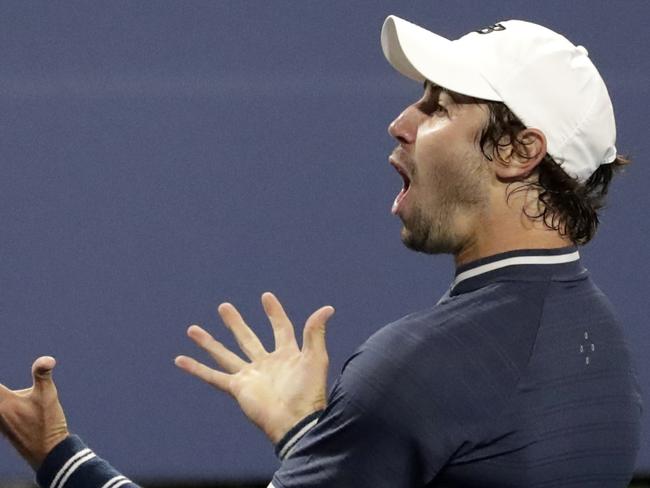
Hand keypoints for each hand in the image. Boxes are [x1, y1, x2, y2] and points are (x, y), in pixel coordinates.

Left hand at [0, 356, 68, 469]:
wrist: (47, 453)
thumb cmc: (47, 423)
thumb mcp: (48, 395)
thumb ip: (42, 375)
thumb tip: (47, 359)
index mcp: (3, 402)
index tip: (0, 386)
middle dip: (0, 392)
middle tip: (2, 391)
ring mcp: (0, 424)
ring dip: (1, 399)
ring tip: (5, 397)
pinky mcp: (5, 430)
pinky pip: (0, 417)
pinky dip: (3, 408)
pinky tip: (7, 411)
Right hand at [175, 292, 334, 443]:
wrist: (296, 421)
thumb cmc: (309, 392)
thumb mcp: (315, 358)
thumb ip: (316, 332)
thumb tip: (327, 308)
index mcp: (287, 355)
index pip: (280, 328)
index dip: (274, 312)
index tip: (266, 296)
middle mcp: (266, 363)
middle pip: (247, 338)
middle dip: (235, 323)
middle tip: (224, 307)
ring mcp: (250, 376)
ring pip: (225, 354)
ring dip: (209, 342)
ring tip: (193, 329)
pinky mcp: (238, 389)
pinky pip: (213, 376)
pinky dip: (196, 368)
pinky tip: (180, 359)